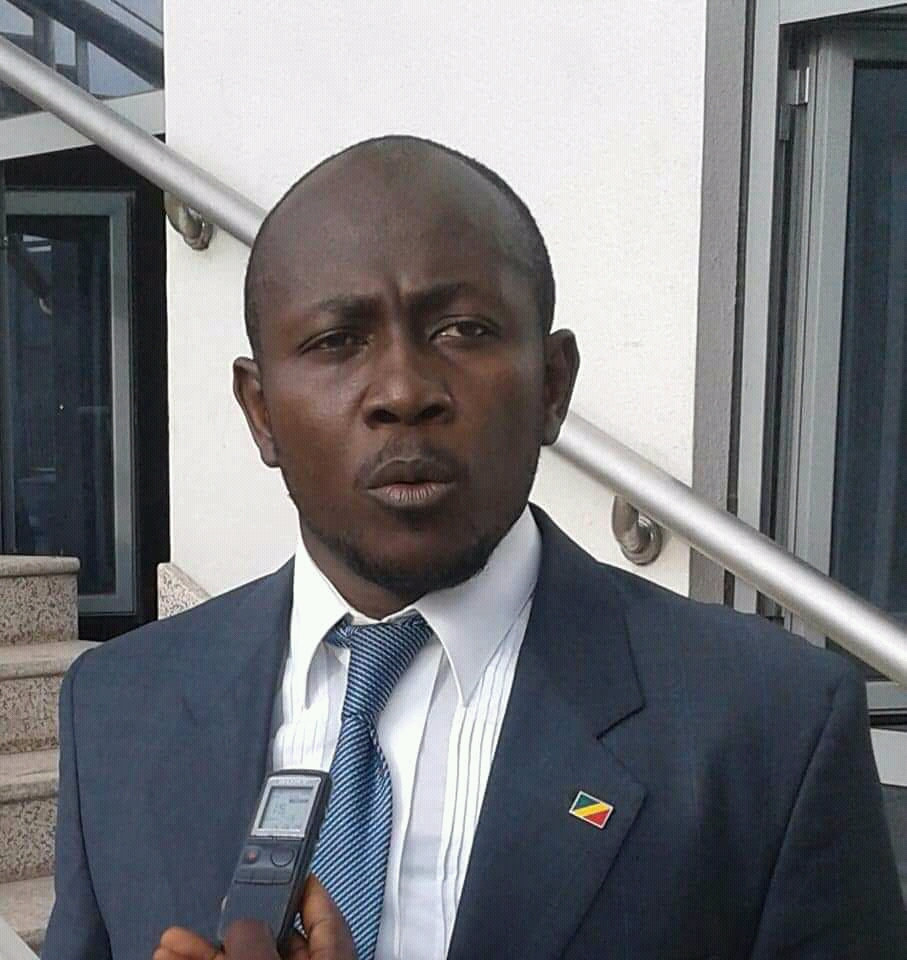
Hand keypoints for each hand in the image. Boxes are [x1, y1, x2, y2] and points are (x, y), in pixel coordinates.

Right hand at [153, 875, 355, 959]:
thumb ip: (257, 943)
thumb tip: (243, 922)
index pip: (324, 913)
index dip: (304, 884)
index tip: (288, 863)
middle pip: (268, 939)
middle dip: (228, 925)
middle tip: (206, 912)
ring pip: (239, 959)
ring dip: (201, 950)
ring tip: (168, 944)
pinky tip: (169, 958)